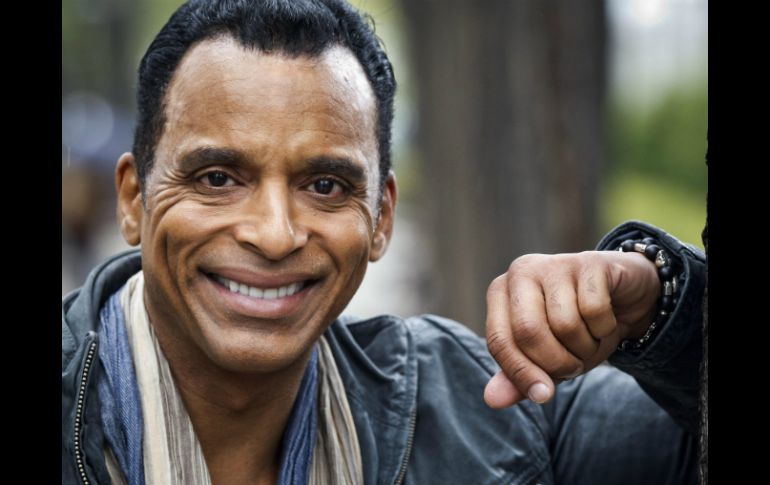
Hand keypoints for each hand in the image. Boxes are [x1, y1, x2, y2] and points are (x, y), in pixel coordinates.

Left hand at [484, 250, 659, 407]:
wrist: (625, 299)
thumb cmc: (578, 327)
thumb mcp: (547, 358)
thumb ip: (518, 378)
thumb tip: (492, 400)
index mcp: (501, 292)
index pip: (498, 340)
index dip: (520, 374)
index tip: (543, 395)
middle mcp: (521, 271)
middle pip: (528, 332)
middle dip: (556, 363)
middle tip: (575, 366)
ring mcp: (554, 263)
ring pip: (565, 324)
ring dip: (585, 348)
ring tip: (591, 339)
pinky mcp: (589, 262)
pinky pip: (594, 310)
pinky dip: (605, 329)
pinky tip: (607, 320)